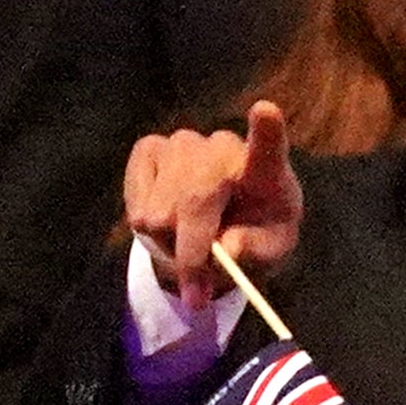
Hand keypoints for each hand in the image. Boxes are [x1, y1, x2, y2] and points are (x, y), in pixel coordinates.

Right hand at [121, 98, 301, 314]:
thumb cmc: (254, 235)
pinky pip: (136, 202)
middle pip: (195, 200)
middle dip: (192, 252)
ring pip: (160, 210)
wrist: (220, 227)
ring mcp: (183, 144)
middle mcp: (223, 147)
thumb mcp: (269, 252)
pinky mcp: (149, 148)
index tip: (265, 111)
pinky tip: (168, 220)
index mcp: (267, 170)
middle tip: (198, 293)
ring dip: (170, 241)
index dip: (266, 130)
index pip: (269, 147)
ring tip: (190, 240)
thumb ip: (256, 250)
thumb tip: (228, 248)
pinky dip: (148, 228)